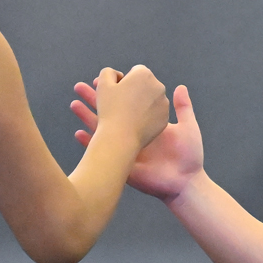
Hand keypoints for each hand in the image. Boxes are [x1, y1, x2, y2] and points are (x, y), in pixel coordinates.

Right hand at [73, 83, 204, 200]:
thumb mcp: (187, 127)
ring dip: (87, 116)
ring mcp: (127, 147)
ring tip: (74, 104)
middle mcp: (134, 133)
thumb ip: (183, 108)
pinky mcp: (123, 161)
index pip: (127, 103)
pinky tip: (78, 133)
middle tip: (80, 87)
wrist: (185, 182)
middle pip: (111, 112)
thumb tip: (179, 86)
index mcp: (146, 123)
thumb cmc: (189, 155)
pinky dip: (90, 143)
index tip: (103, 79)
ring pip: (103, 128)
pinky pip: (103, 150)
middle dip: (94, 99)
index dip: (116, 91)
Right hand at [86, 65, 168, 146]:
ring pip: (150, 100)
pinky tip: (133, 122)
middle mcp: (158, 86)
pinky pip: (153, 114)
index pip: (135, 72)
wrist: (120, 138)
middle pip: (144, 86)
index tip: (115, 92)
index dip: (124, 81)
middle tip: (119, 103)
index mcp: (144, 74)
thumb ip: (108, 72)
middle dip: (133, 91)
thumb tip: (117, 75)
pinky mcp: (164, 119)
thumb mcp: (103, 84)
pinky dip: (145, 116)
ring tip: (125, 114)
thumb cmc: (110, 109)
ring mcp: (163, 104)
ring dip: (140, 104)